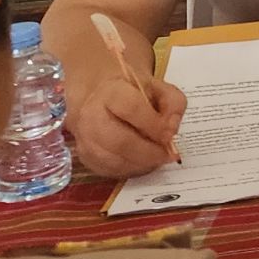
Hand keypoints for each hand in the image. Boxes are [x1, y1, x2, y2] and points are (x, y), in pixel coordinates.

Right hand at [66, 71, 186, 177]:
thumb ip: (173, 103)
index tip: (170, 134)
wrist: (100, 99)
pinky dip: (131, 170)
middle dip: (149, 152)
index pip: (132, 109)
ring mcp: (85, 139)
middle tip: (168, 154)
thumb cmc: (132, 94)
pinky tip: (144, 163)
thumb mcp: (158, 88)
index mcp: (110, 92)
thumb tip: (171, 129)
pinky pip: (109, 171)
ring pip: (114, 160)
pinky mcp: (86, 157)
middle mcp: (91, 116)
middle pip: (120, 141)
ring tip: (158, 159)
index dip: (154, 125)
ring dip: (142, 164)